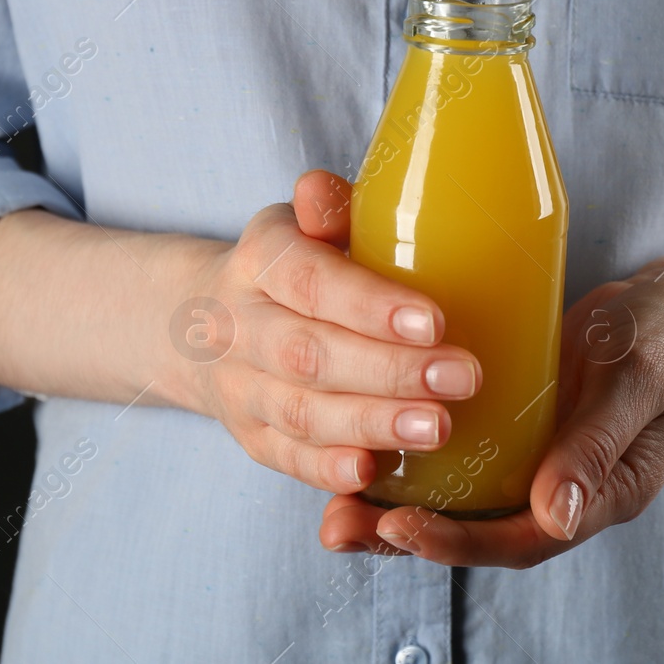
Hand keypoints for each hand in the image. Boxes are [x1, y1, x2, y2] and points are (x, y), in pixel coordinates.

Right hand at [178, 171, 483, 496]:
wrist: (201, 321)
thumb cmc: (292, 265)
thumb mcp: (303, 223)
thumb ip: (327, 207)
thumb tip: (322, 191)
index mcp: (259, 260)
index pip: (309, 281)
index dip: (368, 304)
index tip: (435, 320)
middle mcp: (240, 326)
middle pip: (310, 355)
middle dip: (390, 372)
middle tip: (462, 378)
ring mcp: (241, 388)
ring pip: (302, 413)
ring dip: (373, 424)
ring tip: (438, 427)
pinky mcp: (251, 437)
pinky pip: (288, 459)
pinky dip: (330, 469)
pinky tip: (377, 472)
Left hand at [317, 245, 663, 563]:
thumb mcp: (643, 377)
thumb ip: (601, 442)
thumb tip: (556, 516)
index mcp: (604, 492)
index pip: (523, 539)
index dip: (457, 541)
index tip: (395, 525)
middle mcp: (565, 484)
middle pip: (479, 529)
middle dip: (406, 534)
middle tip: (337, 526)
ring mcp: (541, 454)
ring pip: (463, 495)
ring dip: (400, 499)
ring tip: (332, 500)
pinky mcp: (521, 420)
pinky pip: (466, 450)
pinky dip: (418, 449)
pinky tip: (367, 432)